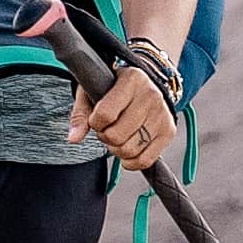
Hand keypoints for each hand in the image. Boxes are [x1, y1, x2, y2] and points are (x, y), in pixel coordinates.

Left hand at [51, 19, 180, 172]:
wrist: (146, 83)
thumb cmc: (113, 87)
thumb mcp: (93, 90)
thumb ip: (81, 113)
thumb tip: (73, 139)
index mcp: (132, 80)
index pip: (105, 114)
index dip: (94, 123)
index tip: (95, 119)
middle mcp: (151, 96)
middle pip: (117, 135)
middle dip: (104, 136)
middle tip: (105, 129)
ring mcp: (162, 115)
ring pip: (130, 149)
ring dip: (116, 149)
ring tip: (115, 137)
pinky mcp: (169, 132)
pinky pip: (146, 160)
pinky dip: (130, 162)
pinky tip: (125, 151)